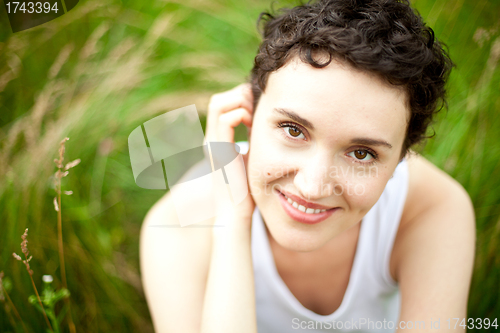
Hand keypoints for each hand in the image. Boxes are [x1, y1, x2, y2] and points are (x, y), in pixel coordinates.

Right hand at [205, 83, 255, 227]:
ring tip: (254, 114)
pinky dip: (240, 115)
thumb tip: (262, 129)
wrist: (235, 212)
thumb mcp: (248, 160)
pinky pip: (224, 121)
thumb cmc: (245, 191)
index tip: (258, 109)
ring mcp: (214, 143)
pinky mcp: (219, 150)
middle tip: (257, 108)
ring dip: (239, 102)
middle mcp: (212, 139)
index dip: (239, 100)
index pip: (222, 106)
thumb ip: (251, 143)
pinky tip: (252, 123)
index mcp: (217, 140)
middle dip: (239, 96)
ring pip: (218, 104)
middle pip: (217, 100)